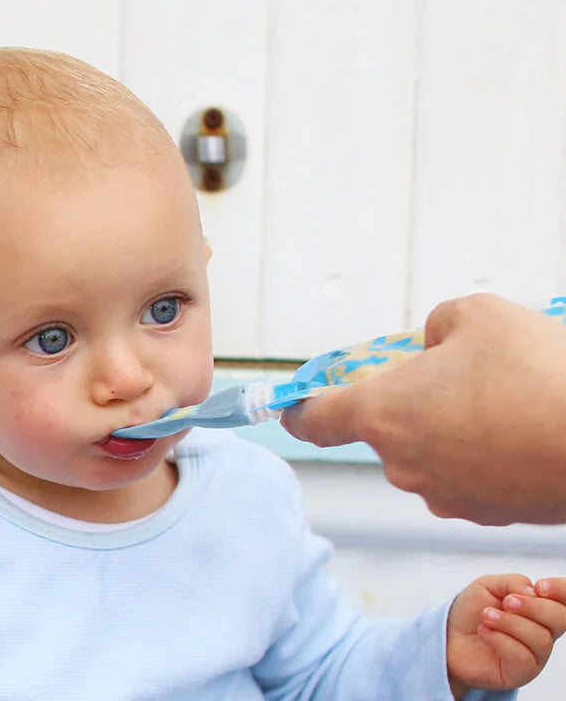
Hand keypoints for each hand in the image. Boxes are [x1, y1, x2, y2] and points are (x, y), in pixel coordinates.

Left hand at [280, 293, 565, 523]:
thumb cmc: (537, 373)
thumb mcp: (477, 315)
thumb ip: (436, 326)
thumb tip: (435, 348)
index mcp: (381, 414)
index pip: (313, 421)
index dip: (299, 408)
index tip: (293, 403)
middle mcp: (402, 464)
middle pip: (385, 428)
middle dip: (411, 400)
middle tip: (458, 372)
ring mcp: (444, 496)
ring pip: (431, 451)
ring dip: (452, 426)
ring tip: (507, 398)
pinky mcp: (487, 514)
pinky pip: (469, 473)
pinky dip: (484, 452)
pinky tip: (524, 428)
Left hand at [446, 574, 565, 697]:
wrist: (449, 636)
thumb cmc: (472, 611)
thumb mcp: (487, 586)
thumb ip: (512, 582)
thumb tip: (534, 592)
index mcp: (540, 608)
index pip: (565, 601)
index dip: (562, 591)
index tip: (541, 587)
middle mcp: (544, 632)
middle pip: (560, 619)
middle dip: (534, 607)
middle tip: (507, 602)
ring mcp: (535, 655)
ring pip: (540, 639)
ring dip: (509, 623)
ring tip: (486, 616)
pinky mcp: (521, 673)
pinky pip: (523, 658)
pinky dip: (501, 640)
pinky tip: (484, 632)